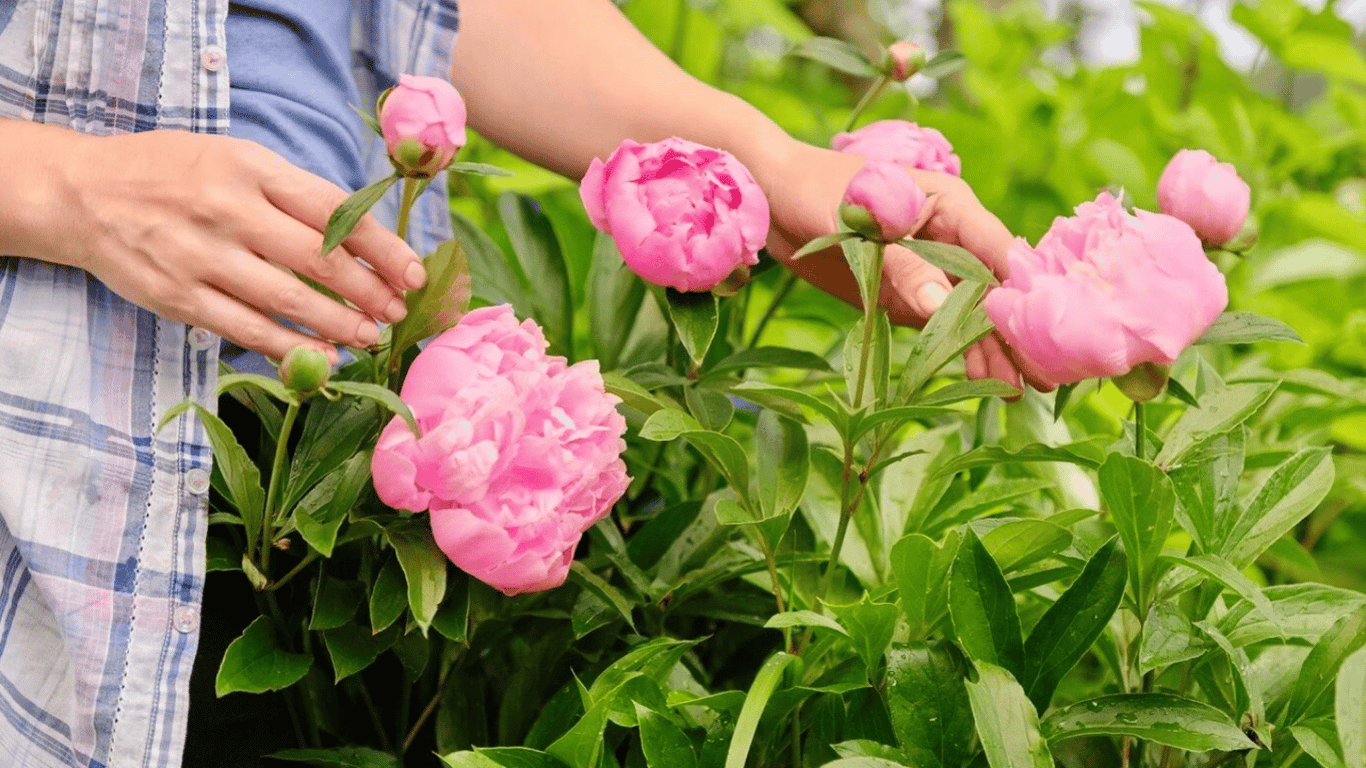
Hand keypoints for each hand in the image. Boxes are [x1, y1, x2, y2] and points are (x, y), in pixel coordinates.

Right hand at [16, 125, 426, 362]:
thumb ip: (293, 194)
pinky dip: (290, 347)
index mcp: (251, 168)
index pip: (334, 211)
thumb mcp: (236, 159)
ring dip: (338, 324)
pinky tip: (322, 356)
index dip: (383, 247)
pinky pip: (247, 329)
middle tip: (398, 312)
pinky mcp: (179, 297)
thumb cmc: (175, 174)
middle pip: (319, 259)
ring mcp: (201, 256)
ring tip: (369, 335)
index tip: (414, 273)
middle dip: (370, 291)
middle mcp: (228, 210)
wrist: (83, 192)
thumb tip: (364, 239)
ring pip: (287, 300)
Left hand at [760, 142, 1052, 391]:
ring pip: (973, 314)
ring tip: (1016, 392)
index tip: (1042, 332)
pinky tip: (983, 383)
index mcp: (951, 205)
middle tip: (1045, 378)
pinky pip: (941, 326)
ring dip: (993, 350)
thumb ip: (901, 264)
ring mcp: (933, 268)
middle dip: (1016, 331)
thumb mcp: (858, 225)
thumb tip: (940, 306)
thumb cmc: (815, 191)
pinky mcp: (908, 293)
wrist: (772, 197)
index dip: (1022, 291)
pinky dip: (960, 352)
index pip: (998, 251)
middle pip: (995, 289)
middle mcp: (952, 238)